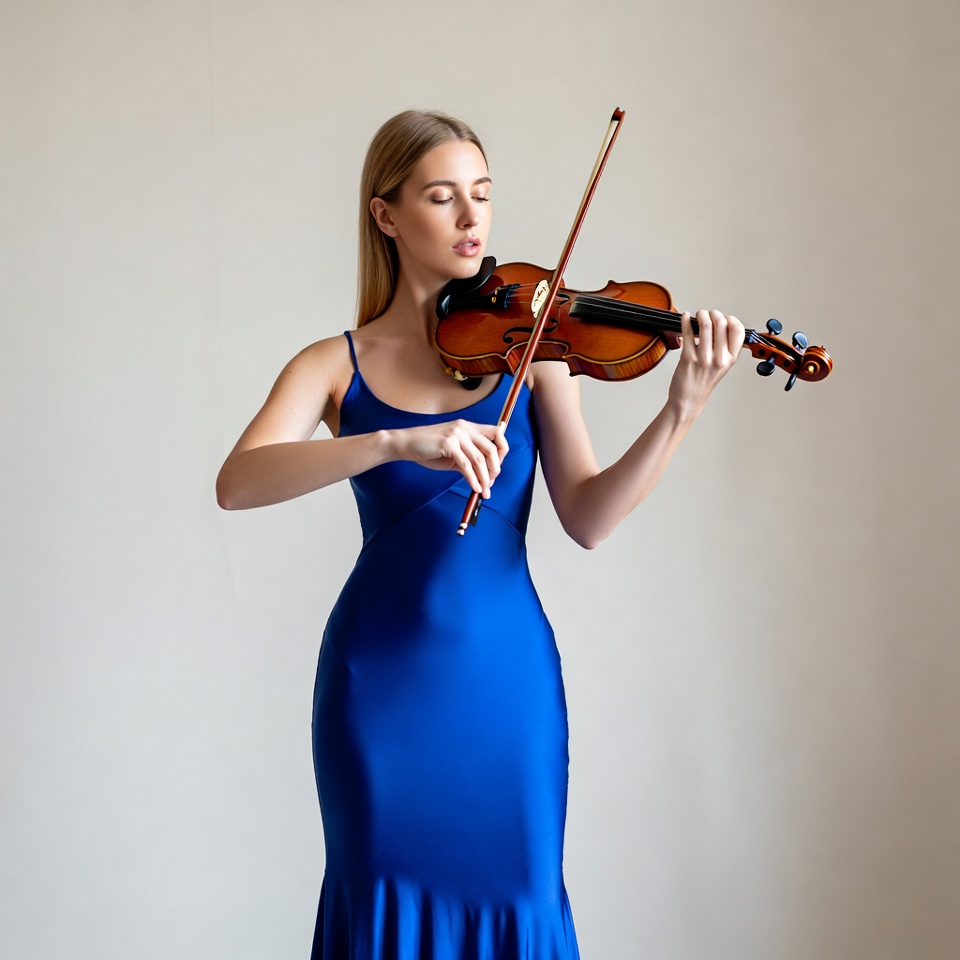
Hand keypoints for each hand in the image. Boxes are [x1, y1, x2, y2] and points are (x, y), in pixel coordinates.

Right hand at [390, 420, 508, 497]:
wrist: (406, 444)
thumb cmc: (429, 448)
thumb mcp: (453, 452)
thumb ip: (469, 458)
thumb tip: (487, 475)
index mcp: (468, 427)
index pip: (498, 433)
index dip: (503, 451)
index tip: (497, 467)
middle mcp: (465, 427)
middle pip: (492, 448)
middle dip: (495, 469)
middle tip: (491, 483)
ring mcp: (456, 434)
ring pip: (479, 459)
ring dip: (485, 478)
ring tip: (484, 491)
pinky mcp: (448, 444)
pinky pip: (466, 465)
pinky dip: (473, 479)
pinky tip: (475, 488)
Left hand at [667, 309, 744, 420]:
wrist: (688, 400)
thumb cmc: (703, 382)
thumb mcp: (722, 366)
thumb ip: (724, 348)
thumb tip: (720, 324)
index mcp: (730, 359)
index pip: (738, 330)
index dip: (731, 319)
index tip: (724, 318)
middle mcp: (719, 358)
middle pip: (722, 323)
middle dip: (713, 313)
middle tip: (707, 313)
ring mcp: (703, 358)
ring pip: (705, 325)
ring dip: (701, 314)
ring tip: (698, 314)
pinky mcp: (688, 358)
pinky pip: (687, 333)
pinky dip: (685, 320)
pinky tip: (685, 317)